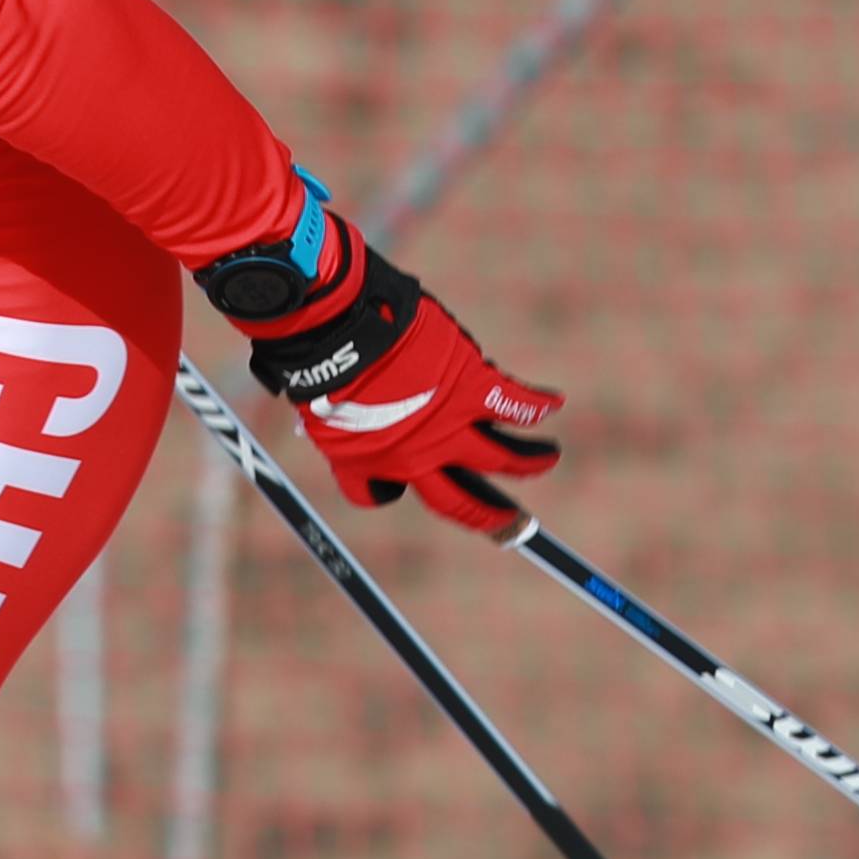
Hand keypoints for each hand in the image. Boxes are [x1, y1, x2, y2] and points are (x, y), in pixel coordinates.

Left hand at [196, 190, 563, 526]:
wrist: (340, 332)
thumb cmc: (319, 362)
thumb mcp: (312, 405)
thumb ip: (327, 417)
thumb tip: (304, 396)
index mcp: (372, 465)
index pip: (383, 497)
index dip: (391, 490)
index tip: (399, 484)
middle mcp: (417, 456)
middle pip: (462, 504)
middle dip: (493, 519)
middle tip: (513, 526)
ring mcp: (450, 423)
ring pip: (502, 458)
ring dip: (530, 462)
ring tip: (547, 459)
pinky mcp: (473, 386)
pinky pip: (516, 404)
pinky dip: (538, 405)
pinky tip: (554, 402)